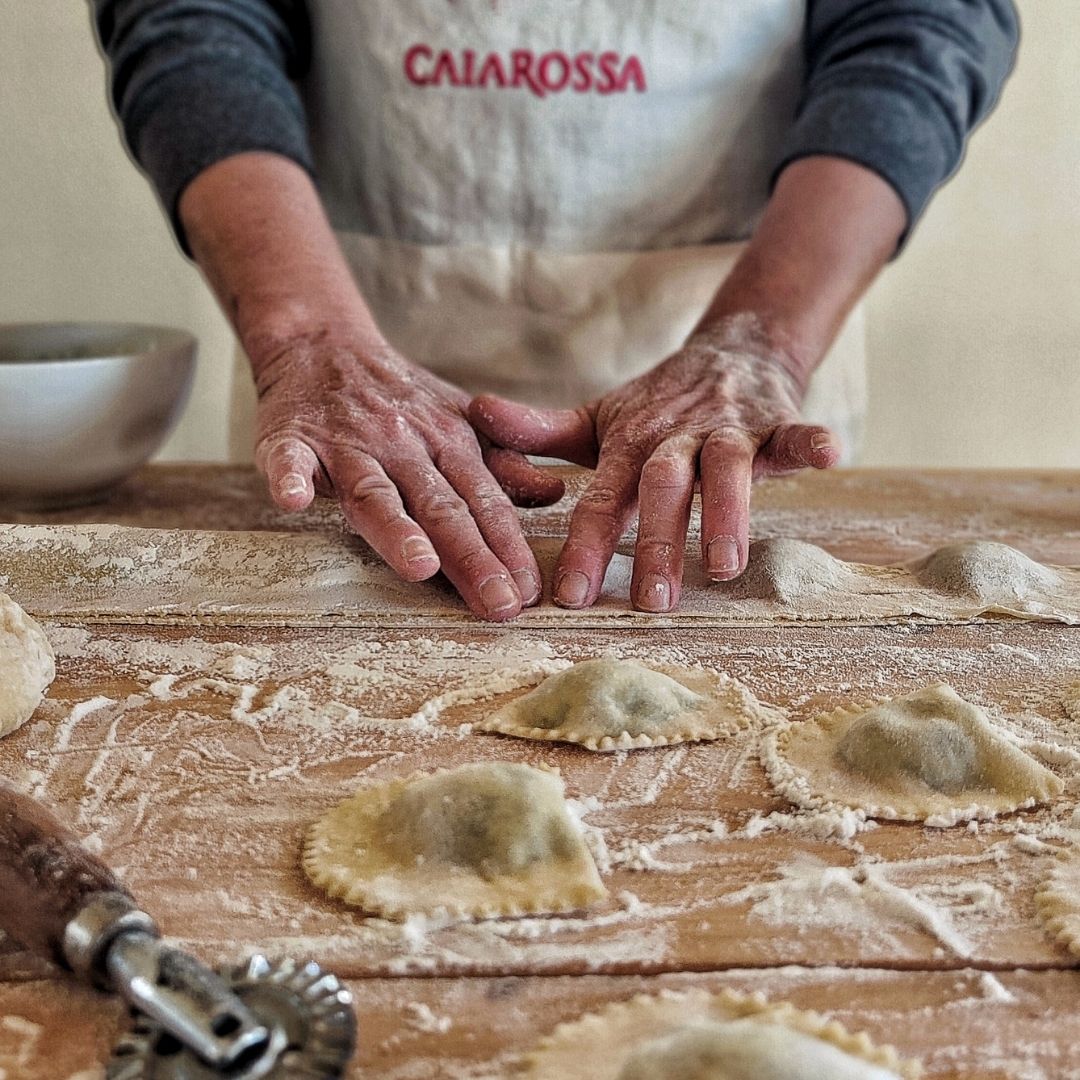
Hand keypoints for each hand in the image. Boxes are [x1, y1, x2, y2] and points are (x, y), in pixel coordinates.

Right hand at [252, 331, 563, 619]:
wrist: (324, 344)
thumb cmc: (400, 399)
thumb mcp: (460, 421)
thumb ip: (504, 461)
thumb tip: (554, 492)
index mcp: (448, 443)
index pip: (484, 501)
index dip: (509, 547)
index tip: (530, 592)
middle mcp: (403, 445)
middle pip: (440, 507)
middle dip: (472, 556)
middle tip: (498, 603)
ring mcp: (346, 443)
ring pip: (374, 491)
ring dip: (396, 528)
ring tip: (419, 566)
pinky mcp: (292, 438)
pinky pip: (289, 459)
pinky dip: (288, 477)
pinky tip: (294, 501)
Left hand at [469, 316, 840, 612]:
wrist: (732, 348)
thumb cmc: (660, 404)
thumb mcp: (600, 418)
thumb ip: (541, 432)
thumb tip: (475, 415)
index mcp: (630, 444)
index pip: (603, 500)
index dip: (587, 547)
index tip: (568, 598)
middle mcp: (676, 436)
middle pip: (663, 487)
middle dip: (656, 543)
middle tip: (649, 604)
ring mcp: (728, 427)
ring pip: (727, 467)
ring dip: (726, 512)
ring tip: (723, 566)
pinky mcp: (776, 420)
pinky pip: (796, 430)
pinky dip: (811, 441)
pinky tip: (829, 457)